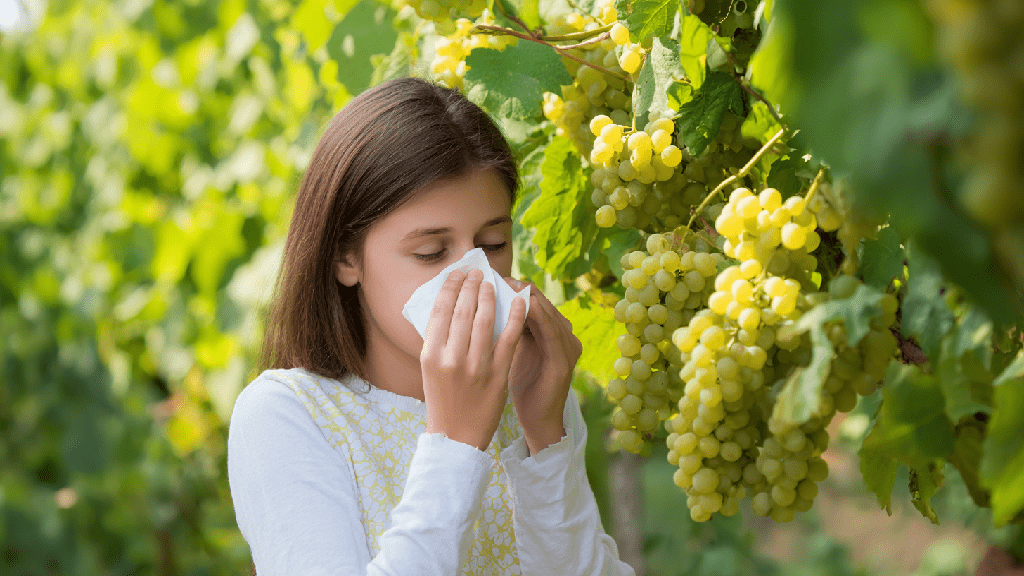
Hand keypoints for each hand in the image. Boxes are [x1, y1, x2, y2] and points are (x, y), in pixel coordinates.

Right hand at [421, 269, 527, 450]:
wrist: (456, 437)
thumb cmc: (442, 399)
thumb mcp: (429, 368)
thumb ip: (438, 339)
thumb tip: (448, 304)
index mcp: (430, 355)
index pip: (439, 311)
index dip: (450, 288)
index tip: (458, 274)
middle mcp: (451, 358)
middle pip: (462, 311)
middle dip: (471, 286)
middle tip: (478, 272)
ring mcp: (476, 366)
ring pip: (485, 320)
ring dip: (491, 296)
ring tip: (493, 284)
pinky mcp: (498, 374)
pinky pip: (509, 338)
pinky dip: (516, 316)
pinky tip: (520, 302)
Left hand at [505, 278, 582, 454]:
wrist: (537, 421)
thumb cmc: (522, 386)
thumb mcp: (514, 351)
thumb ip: (507, 329)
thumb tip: (480, 303)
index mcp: (551, 331)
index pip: (532, 300)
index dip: (513, 287)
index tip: (489, 277)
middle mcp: (564, 334)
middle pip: (540, 301)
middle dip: (517, 287)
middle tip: (494, 276)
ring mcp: (567, 346)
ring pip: (546, 311)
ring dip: (526, 296)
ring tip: (506, 285)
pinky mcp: (564, 360)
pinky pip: (550, 331)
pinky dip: (537, 315)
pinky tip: (522, 305)